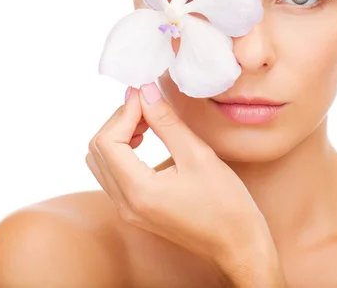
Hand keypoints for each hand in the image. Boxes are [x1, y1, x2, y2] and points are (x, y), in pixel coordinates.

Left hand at [85, 83, 273, 274]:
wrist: (238, 244)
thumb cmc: (226, 204)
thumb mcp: (199, 156)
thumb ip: (167, 122)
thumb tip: (146, 92)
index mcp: (138, 191)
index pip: (108, 141)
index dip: (124, 112)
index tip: (145, 94)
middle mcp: (125, 204)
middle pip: (98, 150)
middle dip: (119, 120)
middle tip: (147, 103)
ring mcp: (129, 210)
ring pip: (102, 162)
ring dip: (119, 135)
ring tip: (148, 120)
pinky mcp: (137, 210)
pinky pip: (115, 174)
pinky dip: (124, 151)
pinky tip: (148, 139)